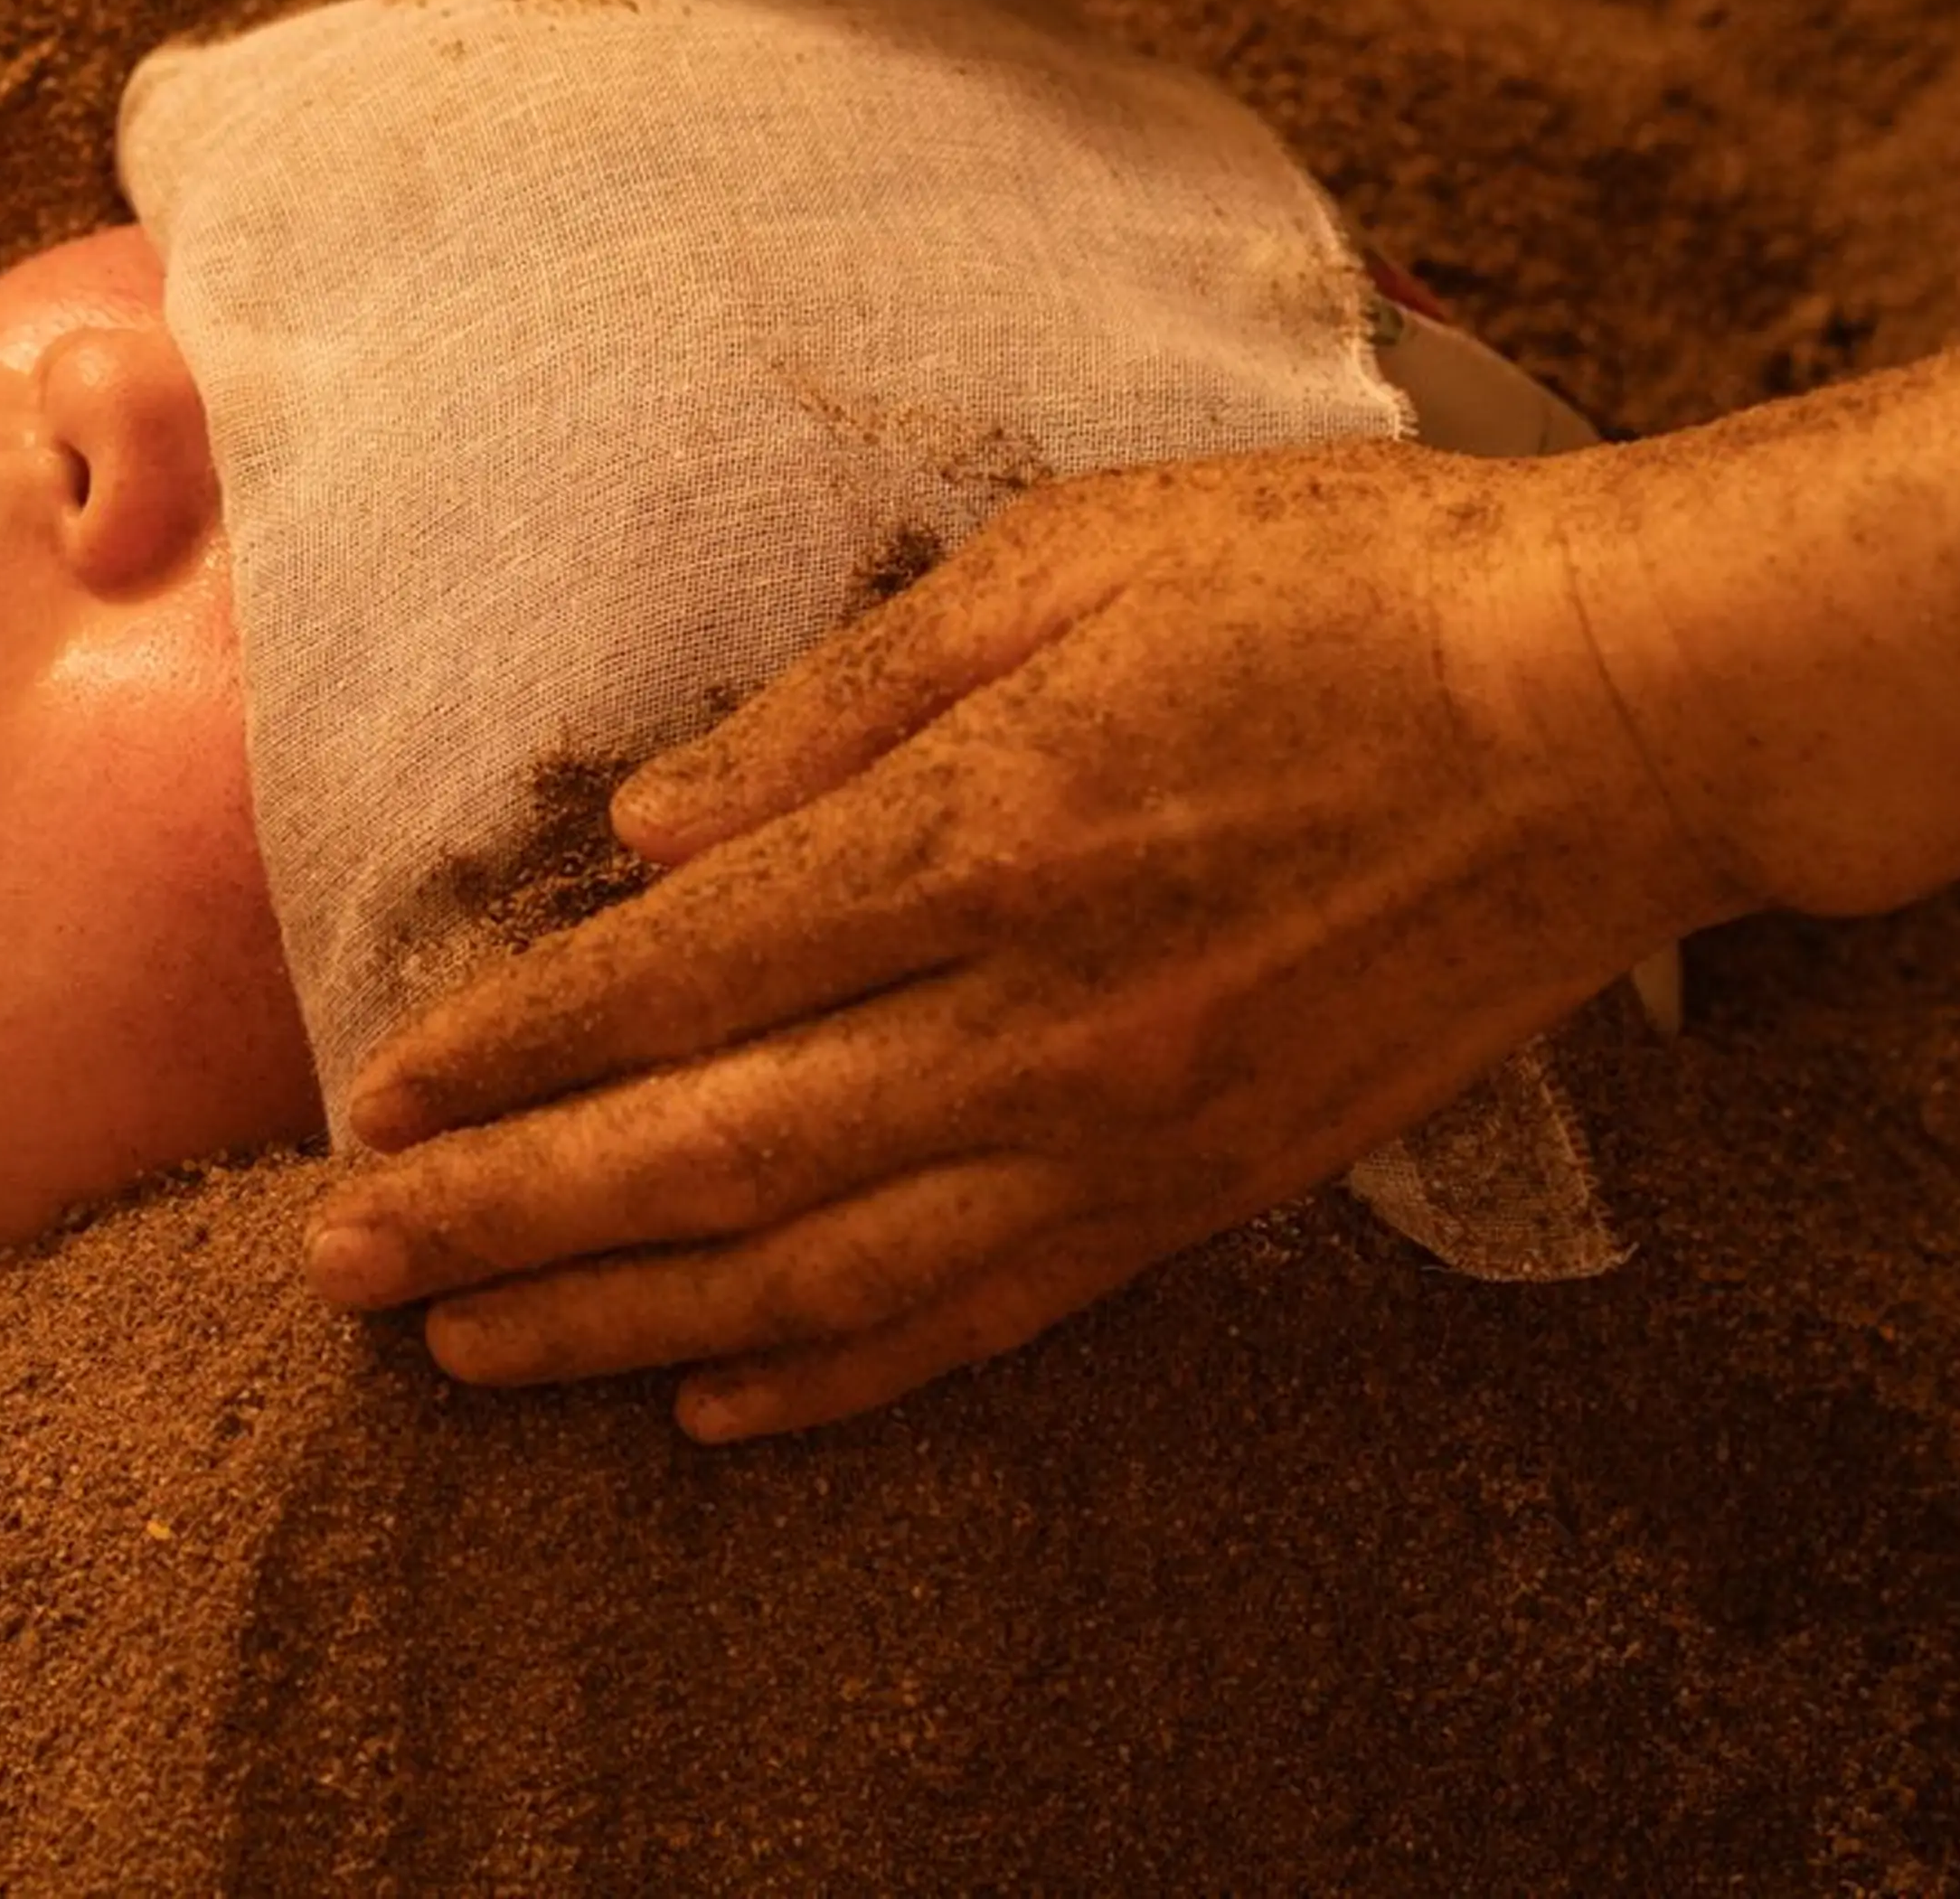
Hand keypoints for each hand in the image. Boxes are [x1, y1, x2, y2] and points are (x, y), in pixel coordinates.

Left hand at [303, 442, 1738, 1439]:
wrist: (1617, 711)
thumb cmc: (1332, 586)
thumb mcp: (1061, 558)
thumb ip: (831, 708)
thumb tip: (647, 829)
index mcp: (977, 833)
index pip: (674, 977)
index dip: (508, 1049)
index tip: (377, 1099)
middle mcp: (1031, 1017)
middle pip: (704, 1155)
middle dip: (503, 1220)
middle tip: (342, 1269)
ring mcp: (1123, 1129)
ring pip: (818, 1273)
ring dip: (620, 1323)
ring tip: (468, 1355)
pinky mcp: (1207, 1190)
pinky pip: (988, 1314)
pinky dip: (838, 1373)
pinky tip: (718, 1400)